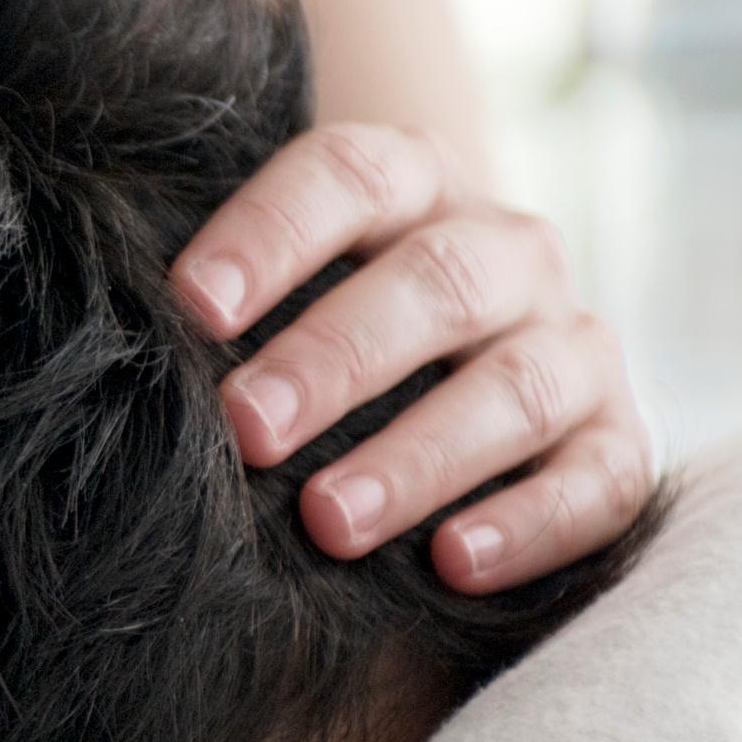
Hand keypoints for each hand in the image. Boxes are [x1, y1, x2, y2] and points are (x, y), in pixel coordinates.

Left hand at [170, 120, 653, 588]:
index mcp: (417, 185)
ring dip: (420, 455)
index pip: (350, 176)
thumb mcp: (287, 288)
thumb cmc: (327, 330)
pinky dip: (528, 525)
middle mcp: (510, 251)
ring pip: (516, 386)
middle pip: (436, 283)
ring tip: (331, 521)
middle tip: (248, 429)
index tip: (191, 308)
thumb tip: (125, 359)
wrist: (463, 365)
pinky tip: (452, 565)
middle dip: (336, 358)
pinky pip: (597, 483)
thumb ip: (230, 304)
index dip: (272, 235)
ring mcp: (574, 343)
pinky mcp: (617, 440)